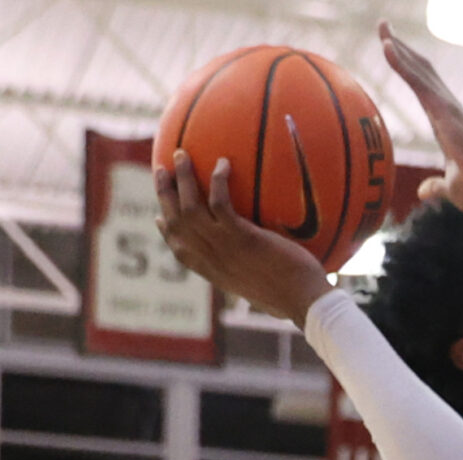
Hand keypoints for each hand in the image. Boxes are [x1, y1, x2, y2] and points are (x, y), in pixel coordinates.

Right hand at [152, 150, 333, 326]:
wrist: (304, 302)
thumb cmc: (293, 297)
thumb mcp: (263, 288)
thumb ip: (252, 272)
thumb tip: (261, 262)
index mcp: (213, 272)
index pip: (179, 249)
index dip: (166, 230)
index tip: (158, 215)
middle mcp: (211, 260)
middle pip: (175, 222)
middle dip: (164, 193)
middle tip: (161, 169)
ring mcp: (224, 248)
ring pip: (190, 207)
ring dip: (182, 178)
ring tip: (181, 153)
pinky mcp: (242, 238)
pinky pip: (220, 202)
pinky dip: (217, 180)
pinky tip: (223, 163)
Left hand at [378, 21, 462, 211]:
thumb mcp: (451, 188)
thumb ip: (436, 187)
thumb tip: (424, 193)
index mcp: (445, 121)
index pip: (424, 87)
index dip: (409, 68)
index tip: (395, 51)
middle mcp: (445, 106)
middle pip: (420, 69)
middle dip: (402, 47)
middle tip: (384, 27)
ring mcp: (444, 104)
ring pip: (418, 68)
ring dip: (398, 47)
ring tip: (382, 27)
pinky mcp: (441, 107)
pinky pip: (416, 80)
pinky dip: (401, 62)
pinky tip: (387, 46)